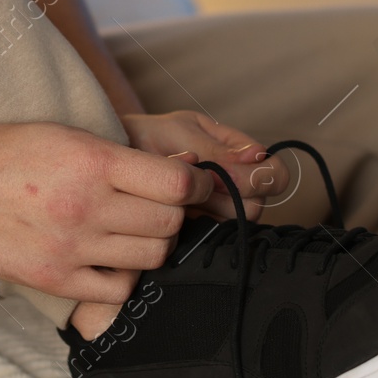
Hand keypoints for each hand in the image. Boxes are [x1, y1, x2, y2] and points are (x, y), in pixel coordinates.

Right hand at [0, 119, 213, 305]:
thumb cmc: (6, 151)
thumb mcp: (68, 135)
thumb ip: (124, 155)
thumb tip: (183, 165)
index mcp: (93, 162)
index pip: (177, 183)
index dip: (196, 182)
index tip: (192, 181)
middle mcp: (85, 207)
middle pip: (170, 223)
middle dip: (176, 213)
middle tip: (160, 206)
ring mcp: (70, 248)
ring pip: (151, 257)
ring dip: (152, 244)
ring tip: (133, 231)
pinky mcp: (54, 279)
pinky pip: (117, 290)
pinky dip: (122, 277)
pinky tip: (108, 258)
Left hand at [119, 111, 288, 220]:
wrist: (102, 167)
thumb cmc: (142, 140)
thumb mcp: (180, 135)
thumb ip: (219, 151)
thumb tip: (262, 156)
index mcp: (236, 154)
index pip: (274, 175)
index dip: (261, 179)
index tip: (228, 174)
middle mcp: (231, 185)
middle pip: (257, 205)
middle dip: (227, 197)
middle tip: (194, 187)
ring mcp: (213, 212)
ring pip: (236, 225)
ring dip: (209, 213)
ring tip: (178, 199)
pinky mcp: (194, 236)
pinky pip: (210, 242)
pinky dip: (194, 232)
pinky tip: (174, 218)